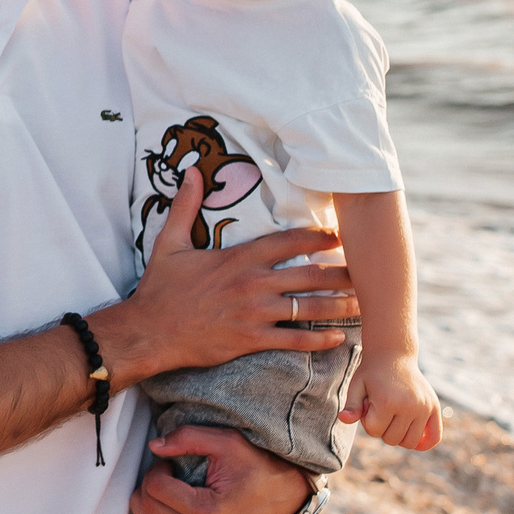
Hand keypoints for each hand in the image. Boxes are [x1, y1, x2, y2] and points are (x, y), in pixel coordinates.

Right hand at [96, 165, 359, 386]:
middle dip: (340, 273)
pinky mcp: (251, 340)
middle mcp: (252, 283)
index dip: (317, 236)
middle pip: (308, 274)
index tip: (338, 235)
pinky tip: (338, 339)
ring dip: (339, 305)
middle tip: (365, 272)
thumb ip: (184, 206)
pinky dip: (318, 341)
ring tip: (362, 304)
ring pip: (308, 307)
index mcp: (238, 258)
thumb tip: (190, 172)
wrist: (149, 332)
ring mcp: (254, 313)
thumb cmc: (159, 289)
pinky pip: (293, 341)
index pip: (287, 241)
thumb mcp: (169, 243)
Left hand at [129, 427, 308, 513]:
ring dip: (147, 509)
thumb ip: (188, 437)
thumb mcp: (227, 442)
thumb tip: (153, 447)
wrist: (289, 497)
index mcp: (209, 513)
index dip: (156, 470)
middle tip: (165, 474)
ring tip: (161, 493)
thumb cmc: (258, 466)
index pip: (155, 489)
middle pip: (150, 510)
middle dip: (149, 486)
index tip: (169, 463)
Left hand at [342, 353, 442, 449]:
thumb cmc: (372, 372)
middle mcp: (409, 405)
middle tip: (381, 409)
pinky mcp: (434, 407)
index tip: (369, 405)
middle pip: (392, 440)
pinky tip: (415, 438)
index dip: (367, 421)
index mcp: (387, 401)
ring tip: (394, 416)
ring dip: (399, 435)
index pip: (374, 432)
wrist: (393, 354)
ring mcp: (424, 407)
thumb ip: (351, 405)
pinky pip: (434, 437)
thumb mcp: (356, 386)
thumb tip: (343, 419)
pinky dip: (424, 443)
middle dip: (382, 429)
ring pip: (410, 442)